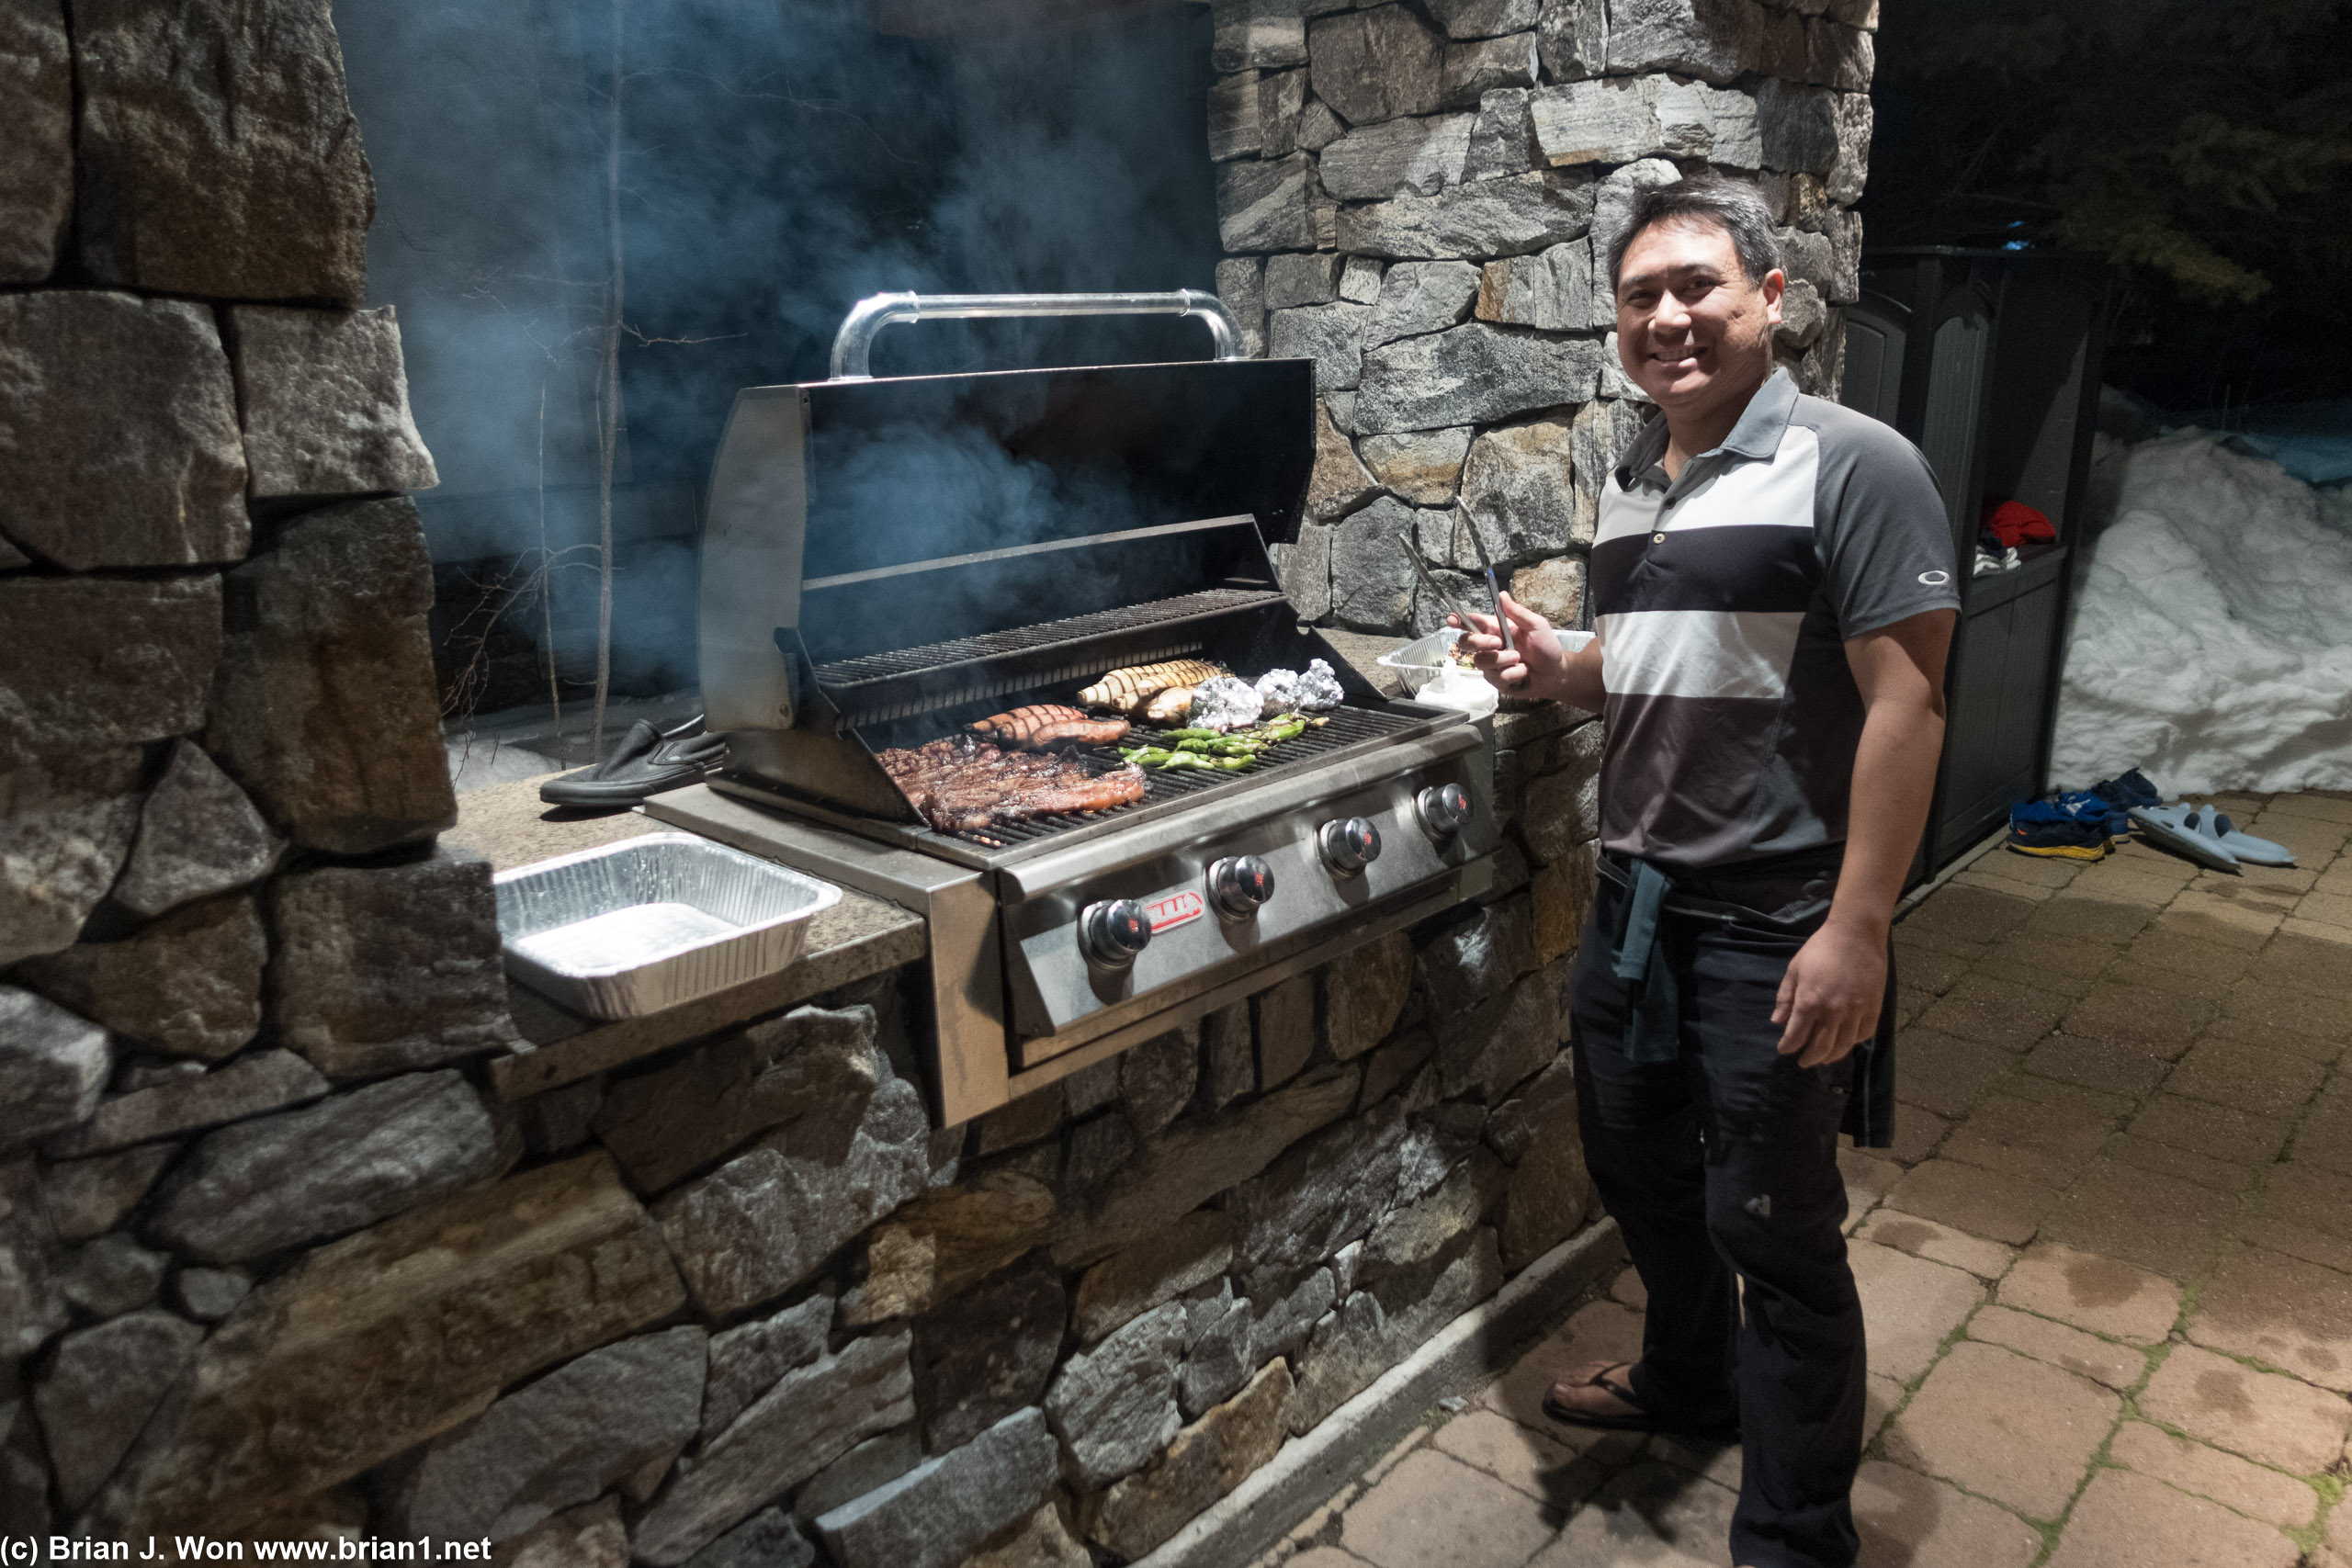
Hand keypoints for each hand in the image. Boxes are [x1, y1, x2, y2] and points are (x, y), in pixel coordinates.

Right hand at [1448, 592, 1561, 696]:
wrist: (1556, 673)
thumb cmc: (1547, 647)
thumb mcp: (1537, 625)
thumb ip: (1517, 612)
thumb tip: (1501, 595)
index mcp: (1497, 629)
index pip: (1473, 623)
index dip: (1459, 620)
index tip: (1451, 619)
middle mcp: (1490, 647)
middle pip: (1466, 643)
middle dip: (1479, 642)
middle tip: (1498, 643)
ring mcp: (1491, 665)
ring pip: (1481, 662)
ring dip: (1503, 660)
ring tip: (1521, 660)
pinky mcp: (1497, 681)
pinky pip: (1496, 677)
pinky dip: (1514, 673)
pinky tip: (1523, 672)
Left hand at [1772, 920, 1886, 1067]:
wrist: (1856, 934)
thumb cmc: (1820, 948)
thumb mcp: (1795, 969)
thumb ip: (1785, 997)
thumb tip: (1777, 1021)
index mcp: (1810, 1001)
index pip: (1796, 1035)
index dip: (1788, 1046)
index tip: (1784, 1049)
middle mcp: (1833, 1011)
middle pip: (1820, 1047)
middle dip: (1809, 1058)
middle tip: (1803, 1062)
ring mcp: (1856, 1011)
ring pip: (1843, 1045)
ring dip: (1831, 1056)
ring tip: (1823, 1058)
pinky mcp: (1873, 1007)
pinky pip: (1864, 1034)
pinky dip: (1853, 1042)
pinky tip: (1845, 1042)